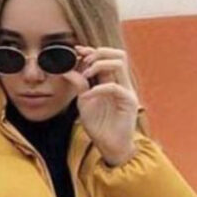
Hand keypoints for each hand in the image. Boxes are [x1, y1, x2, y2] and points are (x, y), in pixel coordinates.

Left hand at [62, 44, 140, 166]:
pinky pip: (114, 87)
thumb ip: (79, 86)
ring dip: (99, 65)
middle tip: (83, 60)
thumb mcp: (84, 103)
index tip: (76, 50)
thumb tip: (67, 69)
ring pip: (119, 63)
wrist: (110, 146)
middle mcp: (122, 83)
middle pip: (118, 54)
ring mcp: (127, 91)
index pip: (108, 57)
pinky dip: (98, 89)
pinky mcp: (129, 102)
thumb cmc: (99, 126)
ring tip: (85, 76)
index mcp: (112, 81)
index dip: (92, 50)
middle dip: (99, 53)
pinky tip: (88, 96)